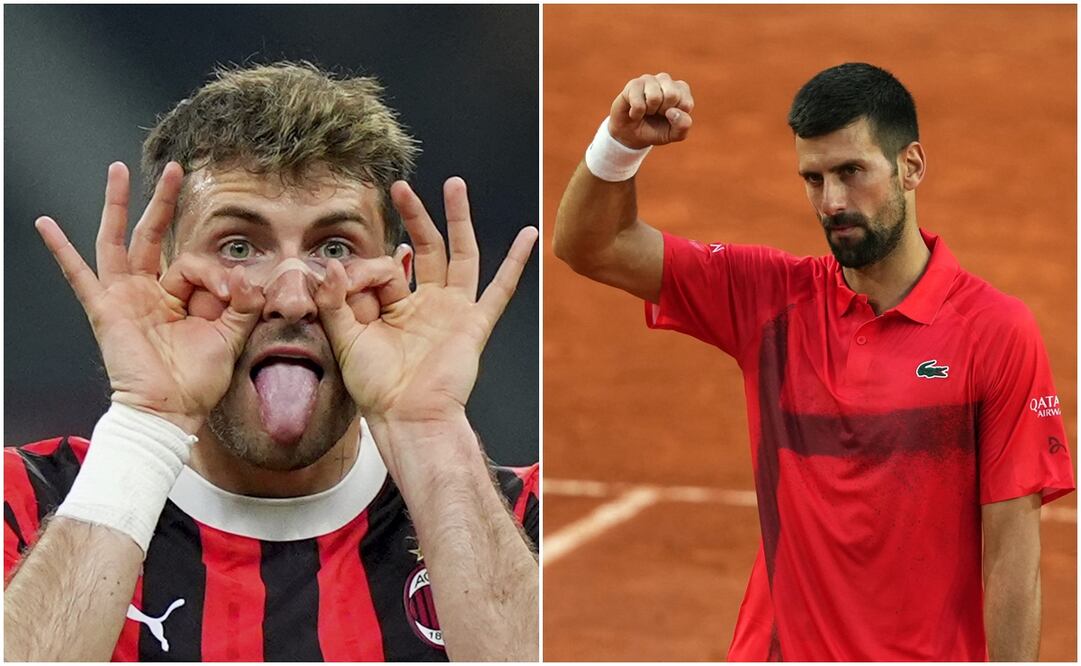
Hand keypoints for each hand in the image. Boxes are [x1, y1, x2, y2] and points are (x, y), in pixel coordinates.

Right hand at [35, 162, 263, 432]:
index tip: (232, 291)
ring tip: (117, 172)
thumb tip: (244, 276)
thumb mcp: (231, 335)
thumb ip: (242, 303)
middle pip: (152, 236)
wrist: (171, 411)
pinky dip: (62, 250)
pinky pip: (80, 276)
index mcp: (178, 298)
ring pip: (118, 241)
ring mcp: (124, 298)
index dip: (215, 273)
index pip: (194, 264)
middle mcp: (149, 293)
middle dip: (162, 202)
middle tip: (175, 170)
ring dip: (117, 206)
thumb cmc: (198, 381)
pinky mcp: (105, 311)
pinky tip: (47, 225)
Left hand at [315, 177, 536, 424]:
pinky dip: (516, 262)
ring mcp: (453, 311)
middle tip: (402, 187)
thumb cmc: (375, 387)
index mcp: (396, 308)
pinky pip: (500, 289)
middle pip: (427, 248)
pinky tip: (529, 235)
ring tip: (455, 185)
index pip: (385, 268)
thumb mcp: (345, 338)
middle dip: (416, 216)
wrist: (407, 417)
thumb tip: (332, 262)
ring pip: (461, 255)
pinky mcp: (474, 324)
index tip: (345, 279)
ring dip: (458, 220)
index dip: (365, 269)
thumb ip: (336, 299)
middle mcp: (427, 304)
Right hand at [608, 73, 694, 148]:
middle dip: (662, 112)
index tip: (668, 117)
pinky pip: (638, 103)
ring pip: (654, 97)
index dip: (676, 117)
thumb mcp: (674, 134)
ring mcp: (649, 80)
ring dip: (649, 111)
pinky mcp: (633, 84)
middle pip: (671, 95)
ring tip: (646, 111)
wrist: (631, 135)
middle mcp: (666, 80)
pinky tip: (635, 112)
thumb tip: (672, 111)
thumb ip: (683, 125)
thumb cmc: (656, 130)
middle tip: (656, 113)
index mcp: (681, 90)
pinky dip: (636, 114)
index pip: (686, 103)